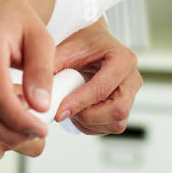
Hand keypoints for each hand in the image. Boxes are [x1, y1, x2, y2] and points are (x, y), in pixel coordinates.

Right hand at [0, 0, 57, 145]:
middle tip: (36, 133)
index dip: (19, 120)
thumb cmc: (18, 21)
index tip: (42, 128)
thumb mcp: (40, 39)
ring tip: (25, 122)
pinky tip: (8, 115)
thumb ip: (41, 72)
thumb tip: (41, 107)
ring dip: (0, 132)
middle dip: (10, 133)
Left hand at [52, 18, 142, 134]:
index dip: (80, 102)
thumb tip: (39, 95)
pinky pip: (112, 127)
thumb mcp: (66, 50)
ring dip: (89, 122)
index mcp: (123, 58)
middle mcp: (132, 78)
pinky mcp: (126, 109)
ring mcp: (131, 95)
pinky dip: (93, 126)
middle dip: (88, 116)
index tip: (60, 111)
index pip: (103, 88)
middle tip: (66, 111)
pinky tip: (80, 112)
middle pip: (118, 110)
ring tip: (72, 108)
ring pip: (116, 123)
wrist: (91, 45)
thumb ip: (52, 68)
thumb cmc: (83, 45)